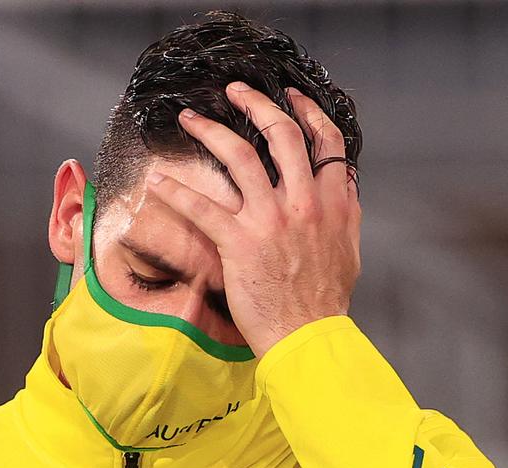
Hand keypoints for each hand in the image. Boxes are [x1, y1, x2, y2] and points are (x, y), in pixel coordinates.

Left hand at [145, 82, 360, 355]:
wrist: (308, 335)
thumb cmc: (325, 301)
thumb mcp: (349, 249)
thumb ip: (347, 212)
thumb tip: (345, 183)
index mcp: (333, 202)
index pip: (325, 141)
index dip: (307, 112)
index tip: (291, 97)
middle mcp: (303, 203)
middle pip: (281, 135)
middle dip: (256, 105)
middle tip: (235, 92)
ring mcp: (270, 220)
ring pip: (239, 156)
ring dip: (211, 130)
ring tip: (191, 119)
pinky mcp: (238, 242)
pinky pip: (202, 207)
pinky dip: (176, 192)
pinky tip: (158, 181)